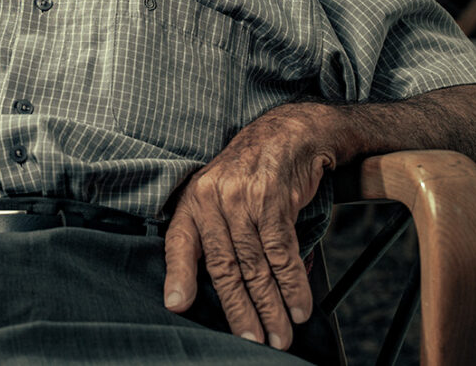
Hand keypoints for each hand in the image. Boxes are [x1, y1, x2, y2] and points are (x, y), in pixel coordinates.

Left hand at [161, 105, 332, 350]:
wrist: (287, 134)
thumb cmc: (250, 174)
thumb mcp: (219, 195)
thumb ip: (212, 235)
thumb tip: (207, 288)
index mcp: (194, 201)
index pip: (179, 243)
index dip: (178, 276)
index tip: (177, 306)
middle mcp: (214, 200)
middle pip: (225, 266)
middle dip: (240, 310)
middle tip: (251, 341)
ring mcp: (244, 199)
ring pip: (256, 265)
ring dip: (271, 306)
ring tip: (279, 335)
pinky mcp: (274, 201)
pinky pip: (282, 252)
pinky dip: (292, 285)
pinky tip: (298, 306)